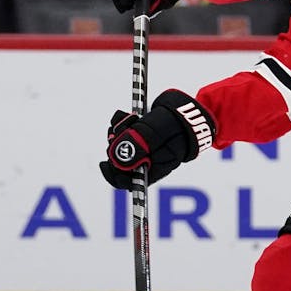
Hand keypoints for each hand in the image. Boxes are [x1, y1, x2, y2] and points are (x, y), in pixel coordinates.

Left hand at [99, 89, 216, 189]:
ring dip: (117, 133)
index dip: (114, 175)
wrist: (186, 109)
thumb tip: (115, 162)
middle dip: (115, 146)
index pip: (129, 181)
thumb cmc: (176, 124)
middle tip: (117, 131)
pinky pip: (123, 136)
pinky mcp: (139, 138)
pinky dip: (121, 126)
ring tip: (125, 120)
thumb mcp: (155, 134)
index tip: (104, 163)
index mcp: (154, 169)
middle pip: (120, 162)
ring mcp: (142, 150)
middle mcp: (146, 162)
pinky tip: (125, 117)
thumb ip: (136, 147)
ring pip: (119, 147)